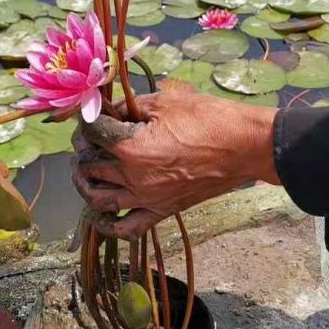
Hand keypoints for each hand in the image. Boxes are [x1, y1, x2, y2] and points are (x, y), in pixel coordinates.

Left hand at [71, 83, 279, 238]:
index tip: (91, 113)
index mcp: (131, 148)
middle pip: (90, 165)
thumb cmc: (209, 119)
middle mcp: (133, 177)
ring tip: (85, 170)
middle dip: (83, 149)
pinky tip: (99, 215)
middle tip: (88, 138)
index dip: (87, 120)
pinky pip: (126, 228)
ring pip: (98, 198)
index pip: (92, 133)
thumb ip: (131, 105)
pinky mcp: (161, 210)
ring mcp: (146, 198)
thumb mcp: (166, 100)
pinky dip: (107, 225)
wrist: (244, 147)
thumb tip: (110, 109)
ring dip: (85, 183)